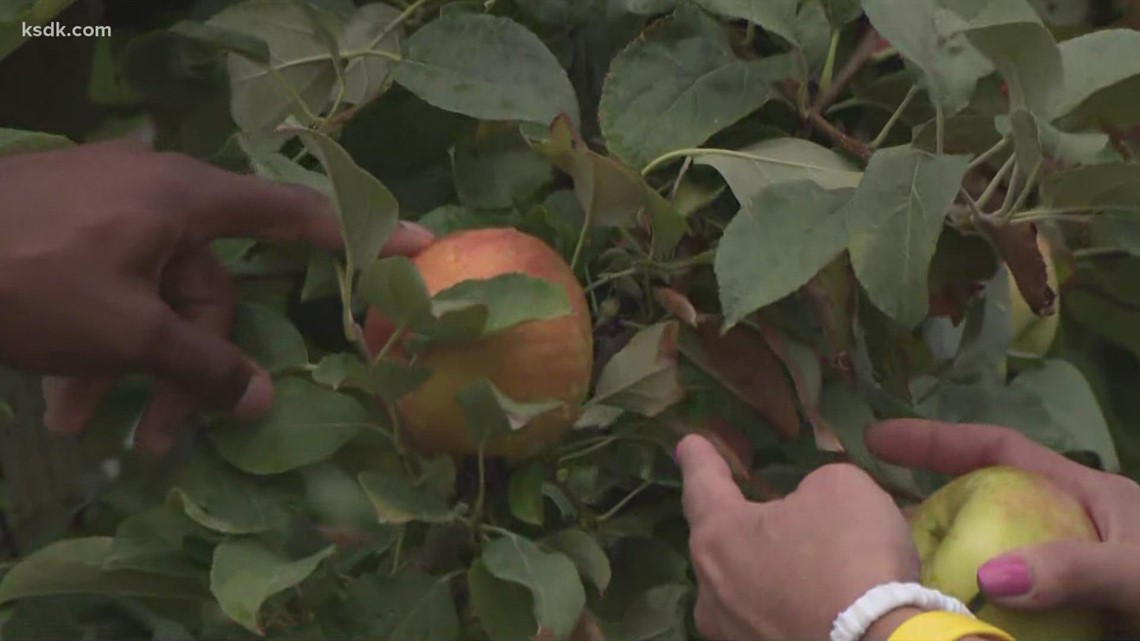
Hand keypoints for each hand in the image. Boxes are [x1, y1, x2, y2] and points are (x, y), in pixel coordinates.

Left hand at [0, 142, 433, 454]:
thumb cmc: (26, 278)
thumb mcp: (124, 334)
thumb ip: (201, 368)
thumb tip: (262, 403)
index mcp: (183, 198)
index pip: (294, 213)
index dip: (359, 234)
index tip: (419, 246)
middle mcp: (156, 195)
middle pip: (206, 289)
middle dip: (186, 368)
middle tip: (165, 438)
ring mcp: (108, 210)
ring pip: (150, 299)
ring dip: (131, 370)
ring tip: (91, 430)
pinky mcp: (68, 230)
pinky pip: (108, 289)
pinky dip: (96, 345)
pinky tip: (59, 404)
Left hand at [675, 434, 920, 640]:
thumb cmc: (849, 556)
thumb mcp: (840, 487)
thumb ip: (812, 486)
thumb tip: (809, 508)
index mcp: (719, 535)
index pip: (700, 484)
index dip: (698, 459)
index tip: (689, 444)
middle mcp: (711, 589)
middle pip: (719, 543)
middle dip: (742, 523)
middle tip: (766, 508)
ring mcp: (730, 634)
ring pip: (740, 588)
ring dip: (764, 571)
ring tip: (801, 563)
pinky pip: (766, 620)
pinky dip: (784, 606)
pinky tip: (814, 604)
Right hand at [868, 419, 1139, 631]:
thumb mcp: (1138, 570)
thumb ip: (1074, 567)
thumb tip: (990, 576)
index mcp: (1080, 495)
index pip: (995, 450)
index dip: (935, 440)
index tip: (875, 439)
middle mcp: (1060, 530)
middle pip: (978, 504)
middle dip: (924, 505)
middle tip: (869, 523)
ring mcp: (1059, 575)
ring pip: (984, 559)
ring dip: (940, 563)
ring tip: (891, 573)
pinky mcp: (1061, 617)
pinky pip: (1000, 608)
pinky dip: (971, 611)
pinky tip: (947, 621)